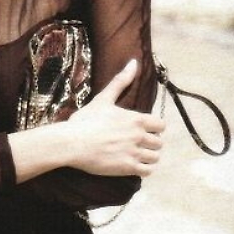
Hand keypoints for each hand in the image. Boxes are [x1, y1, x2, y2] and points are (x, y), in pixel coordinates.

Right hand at [64, 59, 163, 176]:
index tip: (143, 131)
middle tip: (138, 145)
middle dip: (150, 144)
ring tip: (137, 156)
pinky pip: (147, 171)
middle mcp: (139, 135)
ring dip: (148, 157)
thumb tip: (133, 62)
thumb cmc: (86, 120)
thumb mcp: (104, 99)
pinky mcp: (128, 167)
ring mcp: (134, 152)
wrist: (72, 143)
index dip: (153, 129)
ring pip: (155, 157)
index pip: (160, 126)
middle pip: (158, 143)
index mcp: (137, 119)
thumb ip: (121, 81)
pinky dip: (143, 169)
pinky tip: (134, 166)